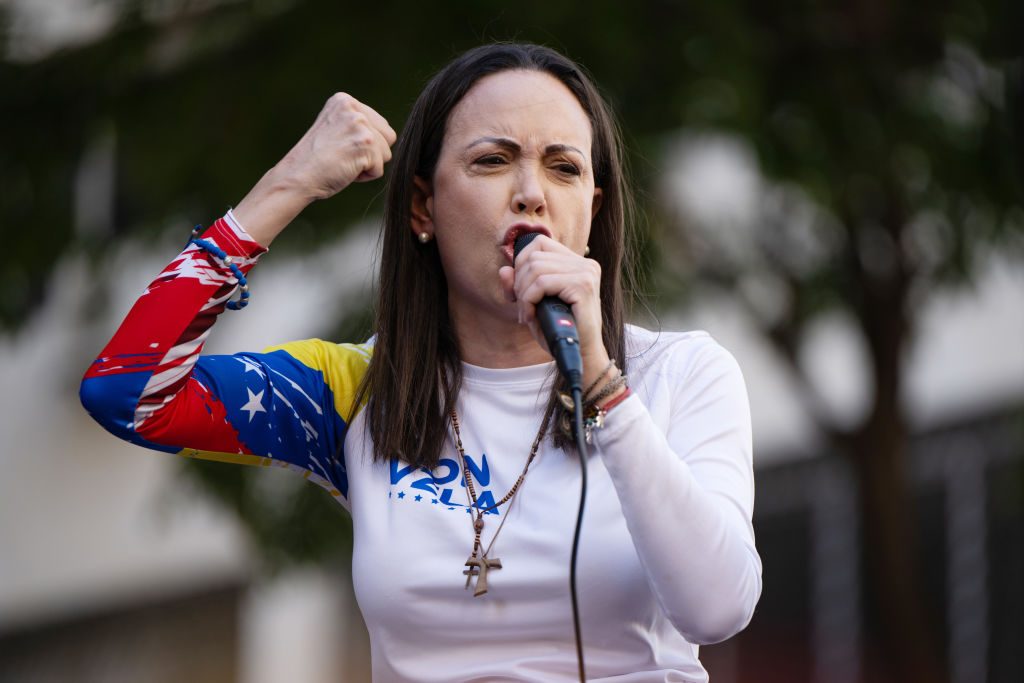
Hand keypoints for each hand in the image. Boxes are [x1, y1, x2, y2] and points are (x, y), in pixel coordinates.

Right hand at [276, 92, 396, 199]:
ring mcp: (360, 124)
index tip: (340, 147)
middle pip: (388, 137)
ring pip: (386, 154)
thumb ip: (357, 124)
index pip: (380, 125)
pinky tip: (344, 170)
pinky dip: (364, 177)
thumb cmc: (315, 160)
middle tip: (342, 156)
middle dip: (371, 153)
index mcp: (344, 100)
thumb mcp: (335, 129)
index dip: (364, 144)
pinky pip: (379, 169)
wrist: (297, 176)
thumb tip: (389, 134)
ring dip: (367, 165)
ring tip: (342, 162)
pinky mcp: (366, 143)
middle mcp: (353, 108)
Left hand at [498, 236, 610, 381]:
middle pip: (534, 256)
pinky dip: (528, 300)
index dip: (521, 262)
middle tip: (523, 307)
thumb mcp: (533, 305)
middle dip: (519, 282)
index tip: (519, 289)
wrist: (581, 356)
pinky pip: (541, 283)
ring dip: (523, 294)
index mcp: (577, 263)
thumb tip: (504, 270)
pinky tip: (531, 315)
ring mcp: (586, 272)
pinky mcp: (583, 285)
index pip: (539, 243)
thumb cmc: (558, 331)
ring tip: (527, 313)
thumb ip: (518, 286)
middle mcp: (585, 264)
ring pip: (535, 268)